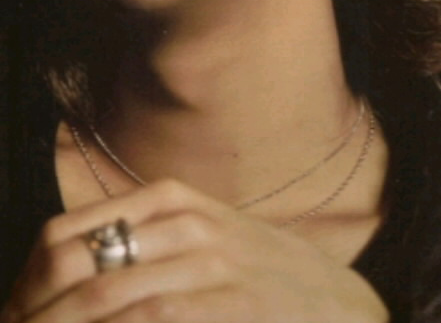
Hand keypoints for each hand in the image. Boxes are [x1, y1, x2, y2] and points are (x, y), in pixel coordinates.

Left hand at [1, 179, 388, 322]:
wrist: (337, 303)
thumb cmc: (262, 271)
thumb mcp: (206, 234)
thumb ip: (150, 240)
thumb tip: (78, 266)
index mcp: (173, 201)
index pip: (75, 229)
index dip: (32, 277)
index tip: (15, 310)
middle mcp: (186, 223)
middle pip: (83, 261)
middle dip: (38, 307)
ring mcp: (210, 262)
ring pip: (111, 293)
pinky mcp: (231, 302)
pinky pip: (154, 318)